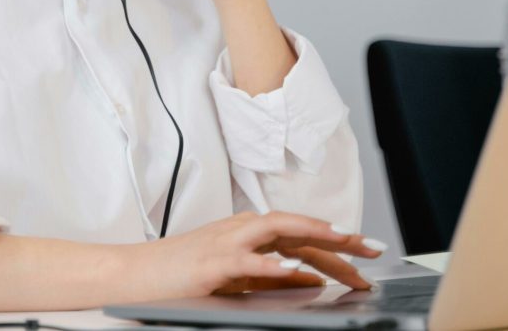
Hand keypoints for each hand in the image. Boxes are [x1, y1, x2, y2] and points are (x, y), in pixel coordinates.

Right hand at [136, 211, 383, 299]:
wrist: (134, 273)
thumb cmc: (180, 274)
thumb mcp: (234, 275)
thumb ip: (270, 274)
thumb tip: (309, 280)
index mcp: (247, 232)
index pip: (300, 232)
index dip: (336, 239)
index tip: (367, 250)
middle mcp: (241, 229)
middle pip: (298, 228)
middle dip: (338, 238)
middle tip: (373, 248)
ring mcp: (227, 243)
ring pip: (279, 231)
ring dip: (314, 236)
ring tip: (344, 244)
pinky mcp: (212, 262)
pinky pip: (248, 261)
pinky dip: (273, 265)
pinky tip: (296, 272)